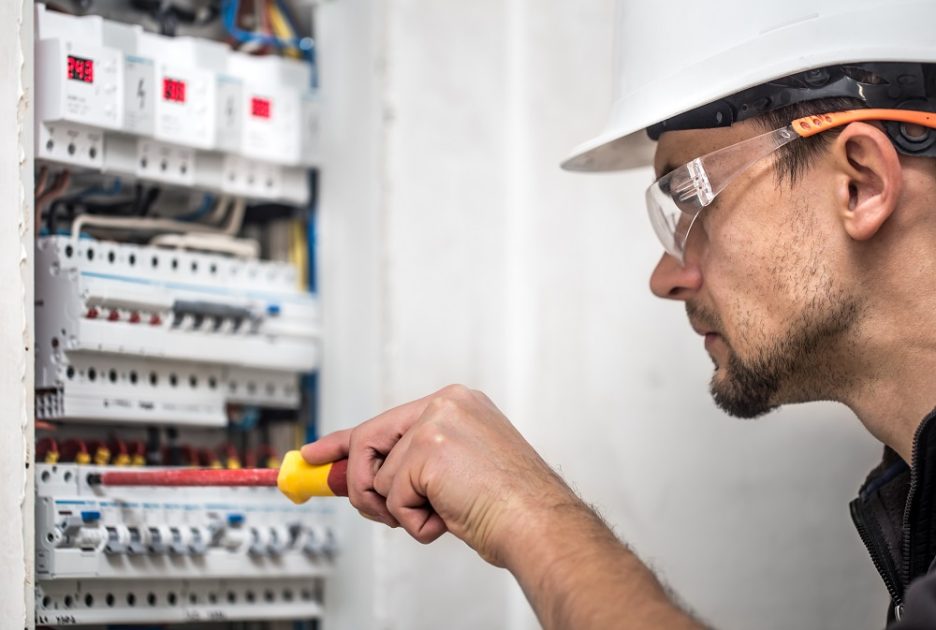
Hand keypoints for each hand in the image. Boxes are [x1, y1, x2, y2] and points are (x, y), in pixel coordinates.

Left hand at [301, 384, 575, 565]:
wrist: (539, 523)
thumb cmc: (508, 505)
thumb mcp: (458, 471)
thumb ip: (417, 464)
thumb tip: (370, 481)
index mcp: (456, 404)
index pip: (386, 420)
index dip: (345, 441)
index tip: (316, 455)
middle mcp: (444, 404)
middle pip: (368, 441)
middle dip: (359, 484)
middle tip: (374, 510)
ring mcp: (435, 424)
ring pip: (379, 476)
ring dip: (402, 508)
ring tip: (441, 512)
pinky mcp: (427, 450)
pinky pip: (391, 496)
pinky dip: (413, 521)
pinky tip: (447, 517)